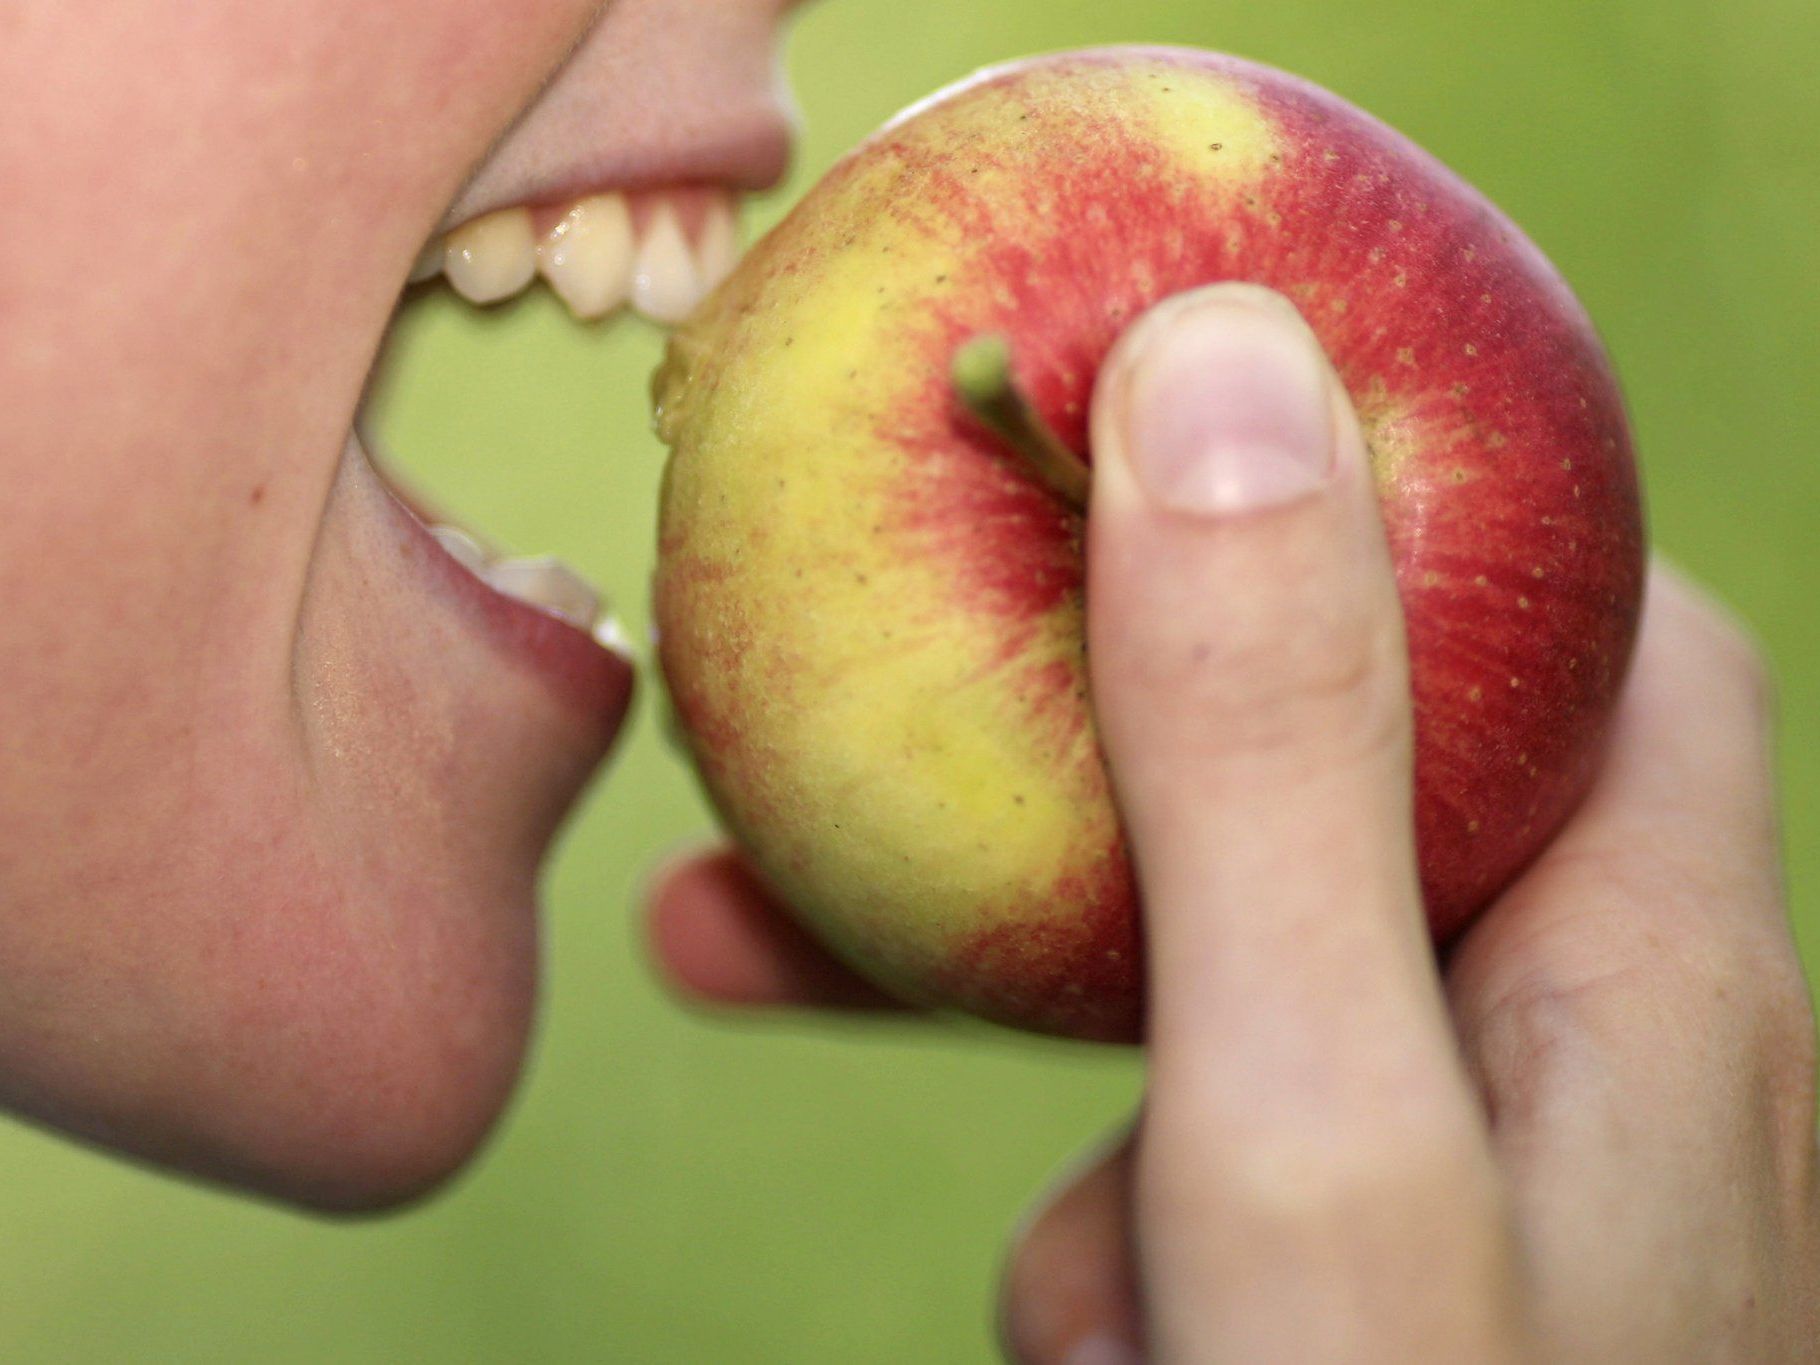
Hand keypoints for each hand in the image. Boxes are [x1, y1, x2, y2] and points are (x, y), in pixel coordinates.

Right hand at [1000, 286, 1819, 1361]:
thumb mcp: (1315, 1125)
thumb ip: (1271, 762)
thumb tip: (1219, 369)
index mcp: (1642, 962)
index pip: (1587, 614)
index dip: (1426, 487)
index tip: (1210, 410)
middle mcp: (1578, 1053)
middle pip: (1355, 771)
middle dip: (1117, 722)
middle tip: (899, 642)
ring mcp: (1466, 1177)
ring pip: (1236, 967)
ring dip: (1037, 968)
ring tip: (779, 960)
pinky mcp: (1357, 1285)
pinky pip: (1205, 1144)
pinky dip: (1095, 1182)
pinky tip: (1065, 1323)